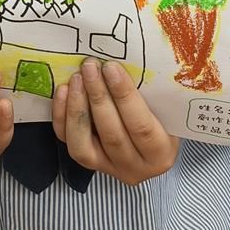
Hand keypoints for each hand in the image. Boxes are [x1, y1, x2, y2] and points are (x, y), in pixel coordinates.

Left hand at [52, 59, 178, 184]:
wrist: (152, 149)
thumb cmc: (162, 120)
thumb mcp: (166, 110)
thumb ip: (149, 95)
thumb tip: (123, 61)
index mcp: (161, 153)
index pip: (141, 126)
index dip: (124, 96)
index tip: (111, 68)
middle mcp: (135, 168)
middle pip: (112, 135)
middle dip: (98, 96)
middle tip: (90, 66)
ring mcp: (109, 169)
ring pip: (84, 145)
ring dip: (77, 108)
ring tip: (76, 78)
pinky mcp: (88, 164)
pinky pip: (70, 143)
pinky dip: (62, 117)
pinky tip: (63, 92)